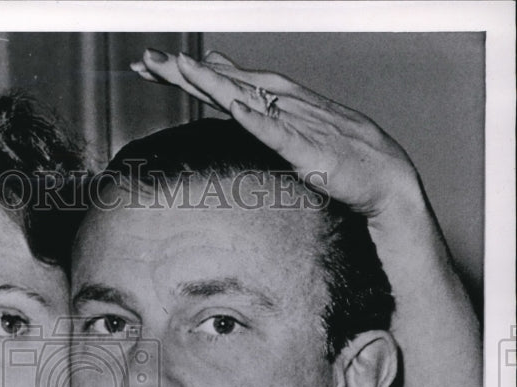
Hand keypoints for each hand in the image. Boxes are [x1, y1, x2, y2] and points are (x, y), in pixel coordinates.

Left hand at [131, 48, 421, 217]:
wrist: (385, 181)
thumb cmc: (341, 159)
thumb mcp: (292, 133)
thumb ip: (258, 112)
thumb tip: (225, 89)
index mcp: (275, 102)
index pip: (221, 82)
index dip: (183, 74)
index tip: (147, 66)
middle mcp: (283, 104)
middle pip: (225, 83)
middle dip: (184, 72)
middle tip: (146, 60)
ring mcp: (296, 123)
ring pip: (247, 98)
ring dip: (213, 84)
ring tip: (182, 69)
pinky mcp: (309, 148)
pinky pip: (279, 132)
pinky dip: (258, 119)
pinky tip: (236, 107)